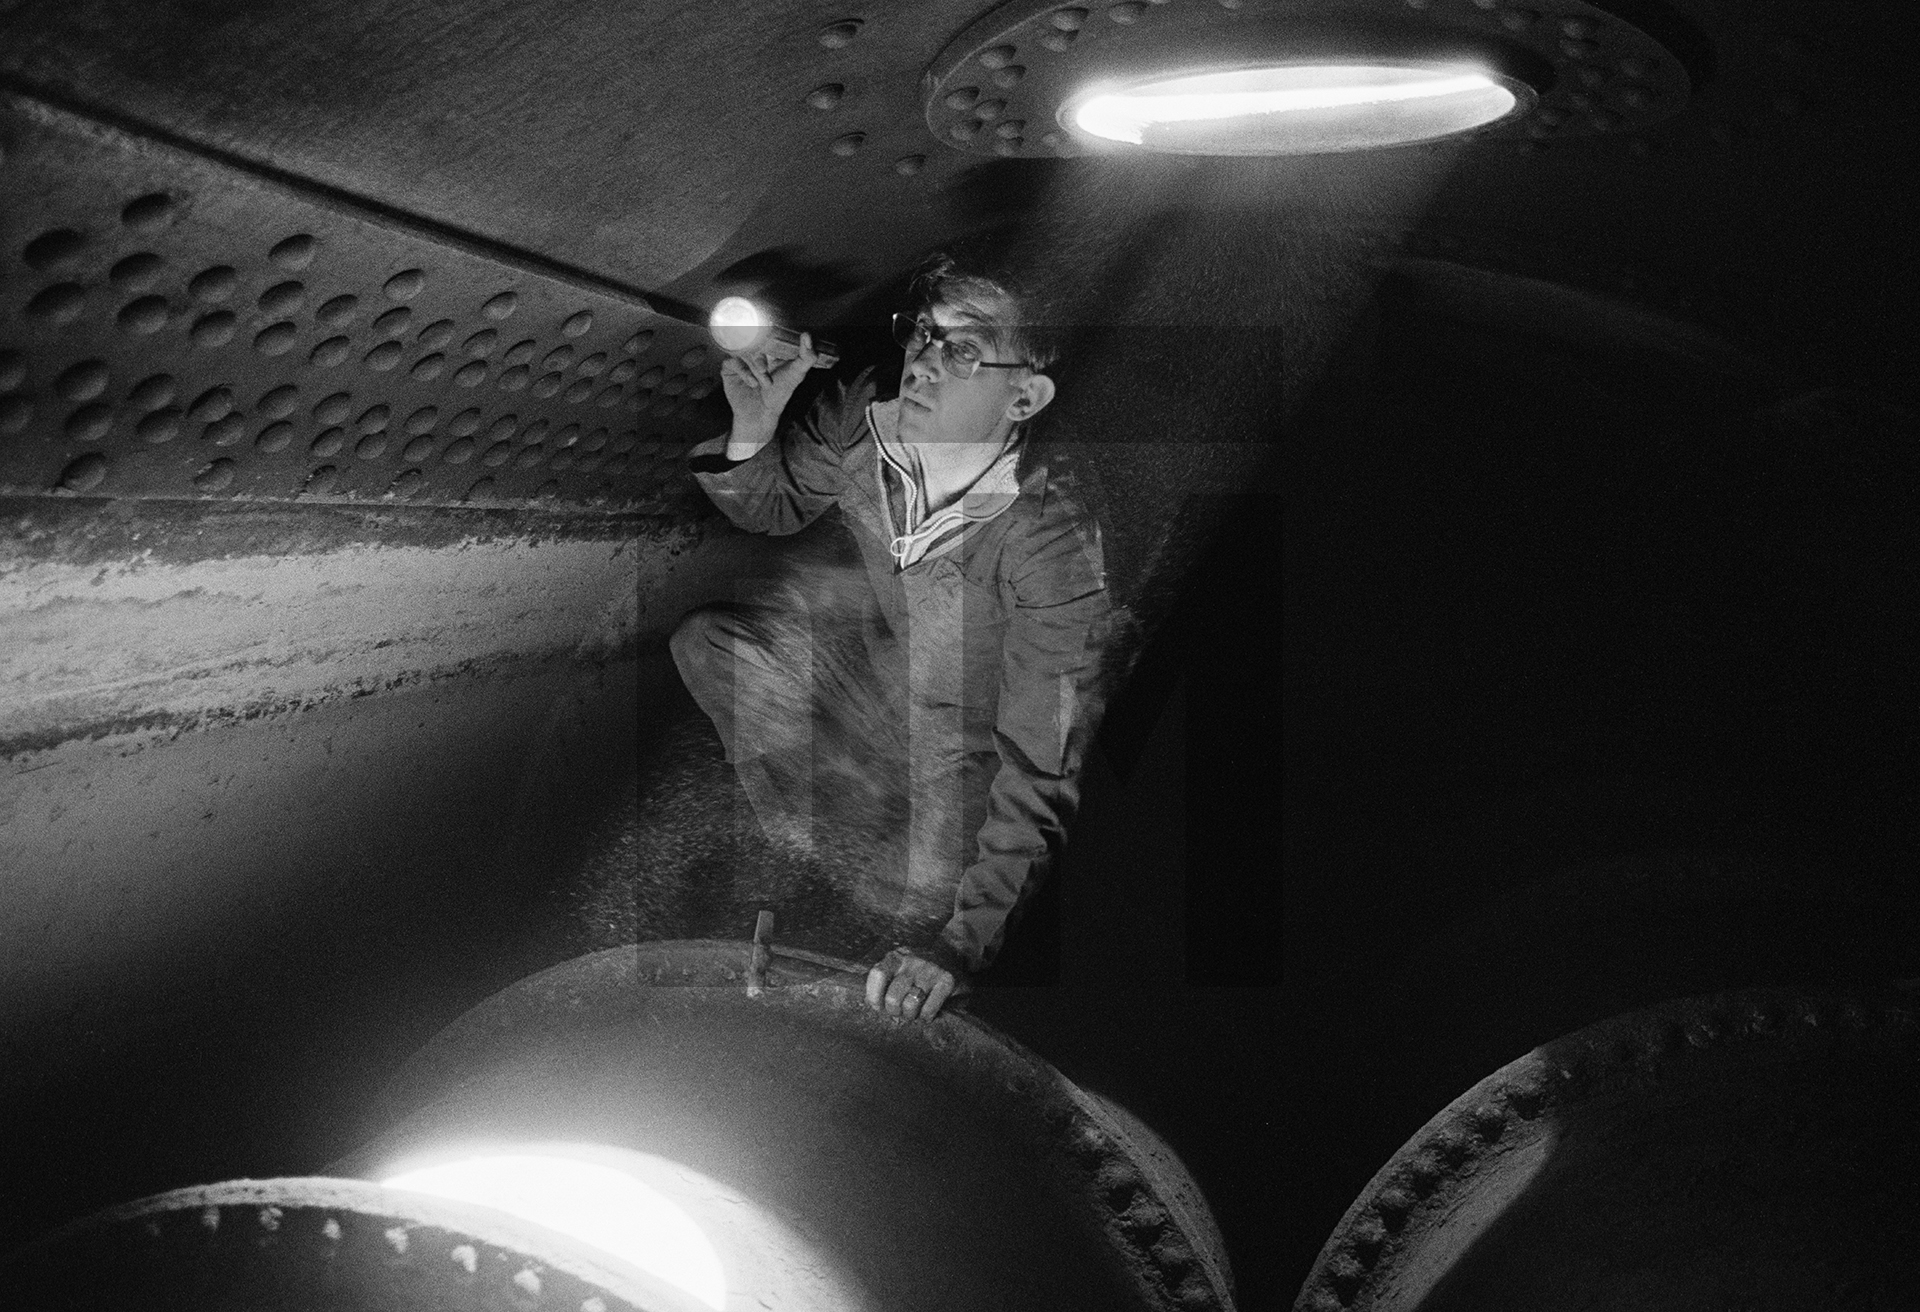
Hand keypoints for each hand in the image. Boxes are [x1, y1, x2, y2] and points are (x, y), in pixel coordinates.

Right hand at [720, 332, 826, 458]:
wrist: (761, 413)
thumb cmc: (779, 393)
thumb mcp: (797, 374)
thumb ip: (807, 356)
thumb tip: (807, 335)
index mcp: (770, 347)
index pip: (767, 331)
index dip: (770, 333)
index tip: (774, 340)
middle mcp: (754, 349)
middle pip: (753, 340)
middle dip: (760, 357)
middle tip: (765, 370)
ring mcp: (741, 356)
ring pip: (744, 350)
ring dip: (754, 367)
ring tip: (763, 382)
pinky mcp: (729, 366)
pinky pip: (732, 360)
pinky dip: (744, 371)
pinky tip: (752, 383)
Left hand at [865, 947, 960, 1021]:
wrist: (952, 951)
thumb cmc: (917, 968)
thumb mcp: (898, 966)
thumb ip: (884, 981)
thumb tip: (871, 1004)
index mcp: (896, 957)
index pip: (877, 975)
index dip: (874, 996)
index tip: (878, 1005)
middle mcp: (912, 961)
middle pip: (892, 997)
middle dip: (894, 1011)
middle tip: (899, 1011)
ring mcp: (930, 970)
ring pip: (910, 1005)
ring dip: (910, 1015)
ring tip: (913, 1012)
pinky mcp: (947, 980)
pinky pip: (929, 1009)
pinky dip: (926, 1016)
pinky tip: (927, 1013)